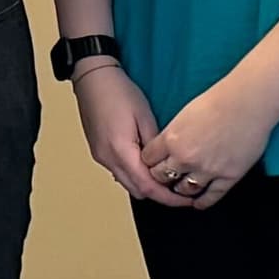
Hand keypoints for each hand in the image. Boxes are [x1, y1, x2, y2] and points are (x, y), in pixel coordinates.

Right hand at [69, 64, 173, 205]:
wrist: (93, 78)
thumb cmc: (118, 91)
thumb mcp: (145, 116)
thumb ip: (155, 146)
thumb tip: (165, 165)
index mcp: (120, 151)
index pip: (148, 187)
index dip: (168, 198)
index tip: (185, 200)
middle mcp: (107, 158)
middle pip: (137, 190)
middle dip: (159, 194)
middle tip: (181, 188)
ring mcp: (100, 156)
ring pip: (127, 183)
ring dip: (146, 184)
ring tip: (166, 176)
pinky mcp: (98, 151)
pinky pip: (119, 172)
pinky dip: (135, 174)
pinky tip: (147, 164)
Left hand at [140, 84, 273, 209]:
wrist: (247, 103)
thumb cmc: (219, 101)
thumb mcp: (183, 115)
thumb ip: (173, 135)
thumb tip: (167, 147)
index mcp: (171, 139)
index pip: (148, 159)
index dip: (150, 161)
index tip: (153, 162)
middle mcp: (185, 158)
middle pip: (162, 177)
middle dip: (161, 177)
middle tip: (165, 177)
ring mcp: (207, 170)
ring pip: (184, 190)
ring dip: (181, 189)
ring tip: (182, 188)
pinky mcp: (228, 176)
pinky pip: (211, 196)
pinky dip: (203, 202)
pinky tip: (199, 203)